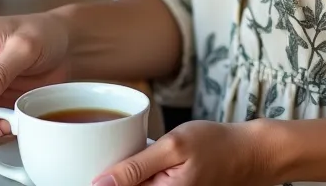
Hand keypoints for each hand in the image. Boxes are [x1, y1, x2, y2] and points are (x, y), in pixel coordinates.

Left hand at [94, 120, 272, 185]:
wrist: (248, 154)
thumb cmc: (216, 145)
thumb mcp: (174, 145)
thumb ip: (136, 166)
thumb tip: (98, 184)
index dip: (98, 182)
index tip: (77, 172)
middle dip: (109, 180)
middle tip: (95, 163)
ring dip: (122, 179)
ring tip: (118, 165)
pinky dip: (135, 180)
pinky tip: (132, 170)